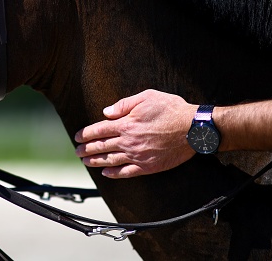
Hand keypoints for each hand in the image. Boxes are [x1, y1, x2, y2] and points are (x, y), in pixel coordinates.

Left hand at [75, 89, 196, 177]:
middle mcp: (129, 141)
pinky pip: (127, 172)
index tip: (77, 137)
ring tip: (86, 162)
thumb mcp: (146, 97)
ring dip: (96, 162)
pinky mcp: (149, 166)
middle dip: (86, 149)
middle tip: (77, 152)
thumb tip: (106, 112)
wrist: (194, 128)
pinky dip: (114, 174)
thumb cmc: (171, 109)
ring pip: (111, 160)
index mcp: (126, 124)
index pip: (99, 130)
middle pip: (101, 146)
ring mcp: (138, 155)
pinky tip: (106, 173)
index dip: (86, 134)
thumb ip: (123, 105)